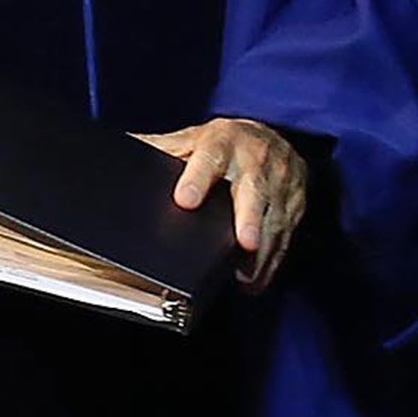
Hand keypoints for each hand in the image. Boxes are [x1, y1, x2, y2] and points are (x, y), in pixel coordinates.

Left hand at [136, 116, 308, 291]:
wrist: (275, 137)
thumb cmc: (227, 144)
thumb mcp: (193, 138)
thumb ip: (163, 148)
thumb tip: (123, 151)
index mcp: (223, 142)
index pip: (210, 158)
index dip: (198, 179)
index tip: (186, 200)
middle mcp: (256, 160)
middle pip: (253, 190)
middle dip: (249, 218)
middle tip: (244, 243)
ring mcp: (280, 182)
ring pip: (273, 219)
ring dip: (263, 251)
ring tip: (246, 276)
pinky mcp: (294, 203)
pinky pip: (285, 234)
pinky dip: (273, 260)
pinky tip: (257, 279)